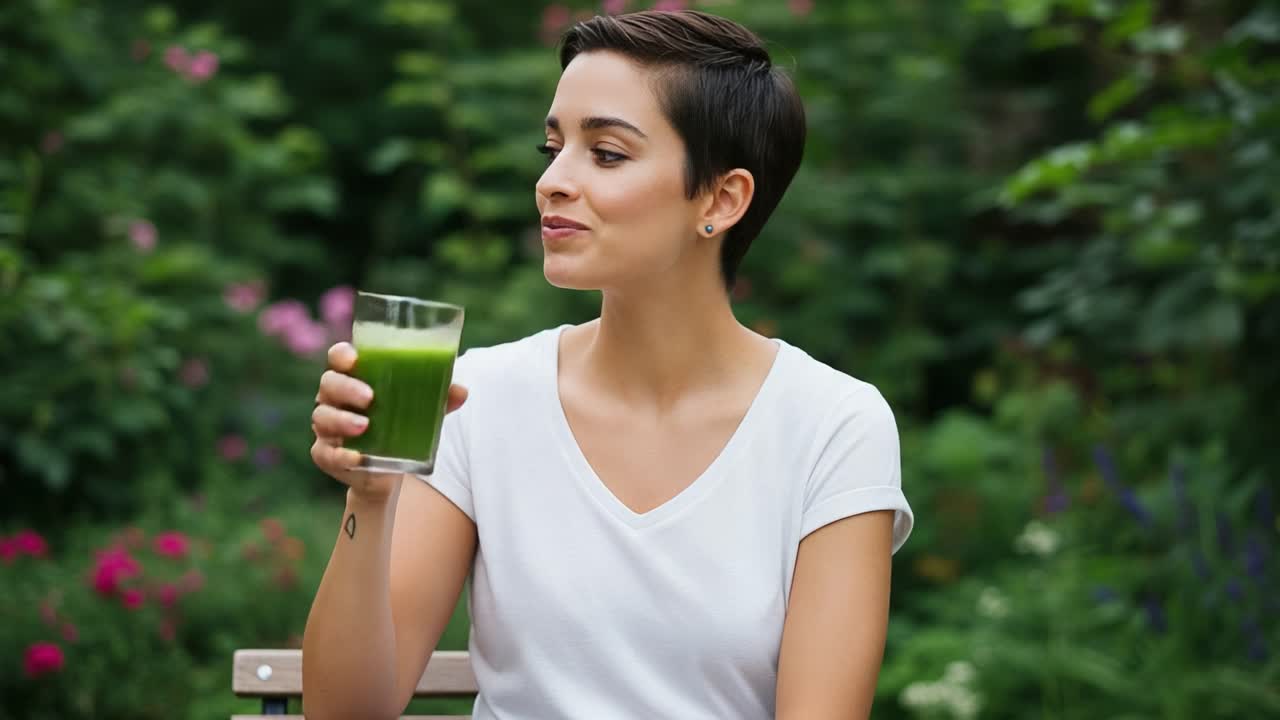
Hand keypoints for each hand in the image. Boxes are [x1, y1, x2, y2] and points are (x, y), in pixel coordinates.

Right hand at [310, 342, 468, 500]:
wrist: (386, 472)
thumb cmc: (398, 426)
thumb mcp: (420, 410)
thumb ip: (438, 399)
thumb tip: (461, 390)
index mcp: (352, 378)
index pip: (338, 358)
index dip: (342, 355)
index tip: (354, 359)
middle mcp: (333, 399)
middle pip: (329, 384)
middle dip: (346, 388)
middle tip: (370, 397)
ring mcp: (326, 428)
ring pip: (323, 417)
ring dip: (342, 420)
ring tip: (364, 425)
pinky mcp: (325, 455)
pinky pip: (327, 453)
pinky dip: (341, 455)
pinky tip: (357, 457)